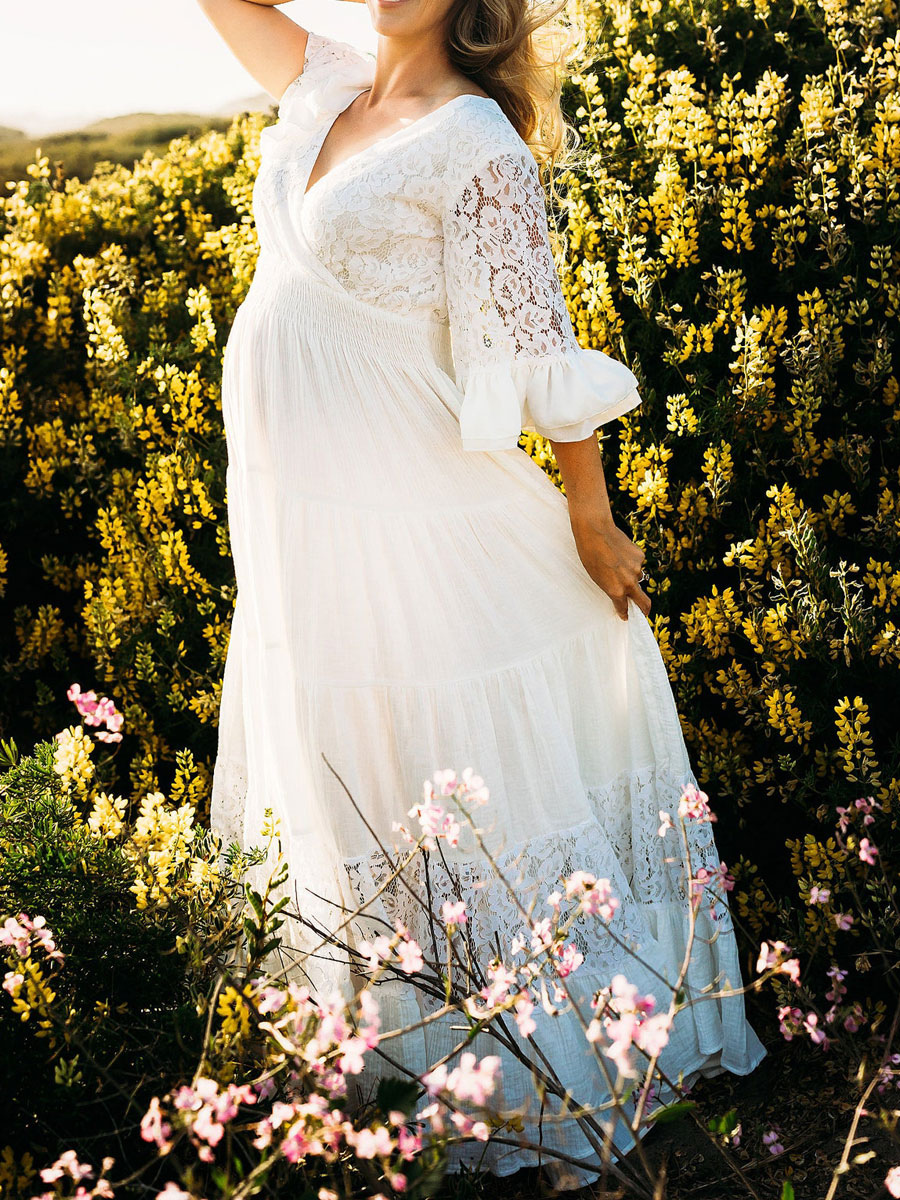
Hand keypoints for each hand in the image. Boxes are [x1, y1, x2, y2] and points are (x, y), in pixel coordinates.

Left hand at [568, 503, 650, 620]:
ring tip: (615, 563)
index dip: (625, 613)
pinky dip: (631, 561)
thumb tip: (620, 593)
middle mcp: (629, 583)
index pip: (624, 609)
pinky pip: (637, 563)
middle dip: (644, 609)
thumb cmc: (589, 555)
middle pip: (644, 602)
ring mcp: (637, 569)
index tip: (626, 616)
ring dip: (631, 575)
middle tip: (643, 612)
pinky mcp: (640, 556)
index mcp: (616, 591)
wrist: (595, 531)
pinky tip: (619, 552)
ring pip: (638, 577)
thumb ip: (611, 587)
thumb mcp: (596, 578)